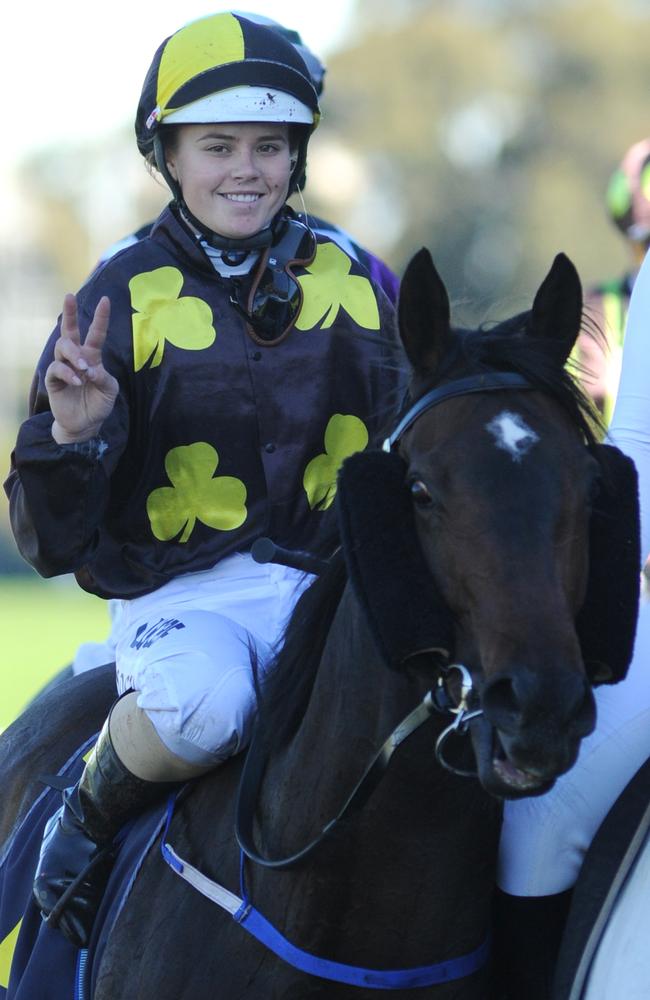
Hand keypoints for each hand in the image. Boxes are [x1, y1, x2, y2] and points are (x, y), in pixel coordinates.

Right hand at [45, 294, 118, 443]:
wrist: (86, 424)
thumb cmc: (99, 404)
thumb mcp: (110, 390)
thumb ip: (104, 378)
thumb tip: (91, 369)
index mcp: (93, 356)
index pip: (96, 333)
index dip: (100, 317)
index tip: (105, 300)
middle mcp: (77, 357)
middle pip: (70, 331)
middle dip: (70, 312)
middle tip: (70, 296)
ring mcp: (64, 367)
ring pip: (63, 346)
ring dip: (74, 354)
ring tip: (84, 367)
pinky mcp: (54, 380)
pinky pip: (56, 368)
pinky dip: (68, 373)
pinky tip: (78, 381)